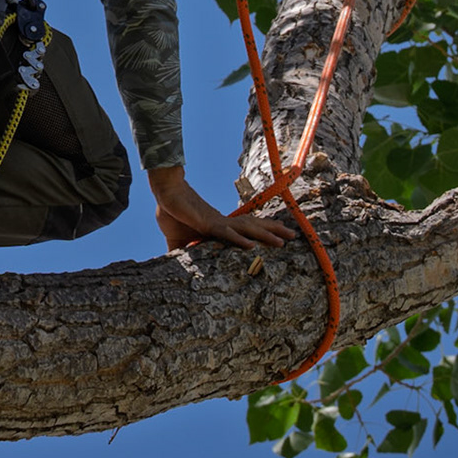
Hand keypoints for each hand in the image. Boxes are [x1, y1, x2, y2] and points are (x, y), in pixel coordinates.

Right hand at [148, 166, 295, 251]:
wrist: (164, 193)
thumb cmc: (172, 213)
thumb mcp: (178, 240)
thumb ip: (180, 251)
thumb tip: (172, 263)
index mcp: (219, 227)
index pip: (245, 230)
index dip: (261, 232)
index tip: (277, 237)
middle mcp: (223, 223)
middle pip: (254, 226)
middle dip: (274, 230)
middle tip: (293, 235)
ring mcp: (217, 223)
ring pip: (247, 229)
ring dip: (266, 234)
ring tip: (284, 240)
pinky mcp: (208, 224)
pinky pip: (227, 233)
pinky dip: (240, 239)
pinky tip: (252, 246)